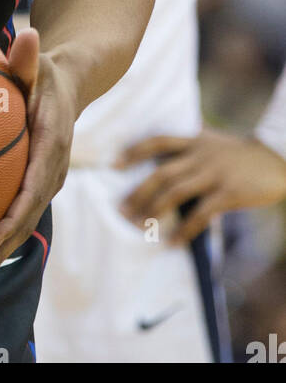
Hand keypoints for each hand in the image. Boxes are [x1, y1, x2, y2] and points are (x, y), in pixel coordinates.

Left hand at [0, 28, 75, 296]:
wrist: (71, 83)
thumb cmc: (44, 71)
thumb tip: (30, 32)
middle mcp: (53, 171)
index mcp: (52, 145)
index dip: (13, 216)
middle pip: (26, 218)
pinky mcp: (35, 186)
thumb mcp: (38, 64)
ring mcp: (45, 182)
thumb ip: (27, 59)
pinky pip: (16, 215)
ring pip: (21, 224)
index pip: (33, 187)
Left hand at [117, 128, 285, 242]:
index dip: (133, 152)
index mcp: (194, 140)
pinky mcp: (228, 193)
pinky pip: (201, 214)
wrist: (278, 157)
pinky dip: (184, 230)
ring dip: (154, 211)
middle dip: (138, 192)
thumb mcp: (214, 141)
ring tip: (140, 227)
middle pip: (161, 172)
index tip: (113, 164)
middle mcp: (200, 155)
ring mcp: (214, 174)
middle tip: (121, 209)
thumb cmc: (242, 152)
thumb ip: (191, 143)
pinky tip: (172, 242)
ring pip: (176, 192)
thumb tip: (164, 149)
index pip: (157, 141)